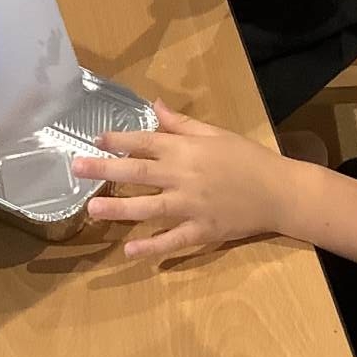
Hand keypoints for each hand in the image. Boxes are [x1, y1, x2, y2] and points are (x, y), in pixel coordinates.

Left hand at [72, 104, 288, 260]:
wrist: (280, 192)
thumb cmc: (248, 159)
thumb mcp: (217, 134)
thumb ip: (183, 124)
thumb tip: (155, 106)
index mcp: (187, 150)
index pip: (145, 141)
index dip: (118, 139)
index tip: (95, 139)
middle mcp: (184, 176)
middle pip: (137, 172)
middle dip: (104, 169)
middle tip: (75, 167)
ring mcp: (191, 206)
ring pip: (148, 207)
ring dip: (118, 208)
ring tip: (91, 208)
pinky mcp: (202, 230)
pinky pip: (173, 240)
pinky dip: (151, 246)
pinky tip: (128, 250)